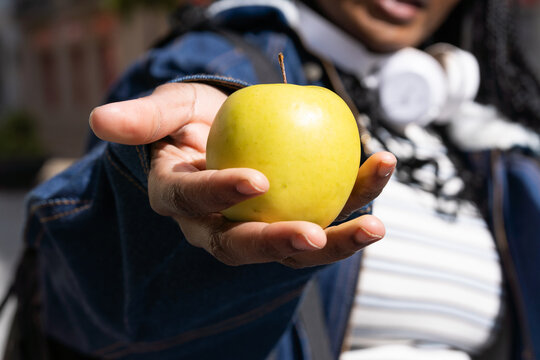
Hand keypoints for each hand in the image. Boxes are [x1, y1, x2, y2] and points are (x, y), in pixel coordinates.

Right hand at [90, 82, 395, 267]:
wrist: (224, 128)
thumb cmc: (193, 120)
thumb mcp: (169, 110)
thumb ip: (144, 118)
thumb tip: (99, 120)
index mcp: (183, 201)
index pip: (195, 204)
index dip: (220, 196)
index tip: (254, 181)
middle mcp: (221, 224)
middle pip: (247, 246)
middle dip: (280, 246)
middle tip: (312, 236)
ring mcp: (262, 224)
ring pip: (296, 242)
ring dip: (336, 239)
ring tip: (375, 226)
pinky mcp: (298, 211)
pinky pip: (328, 208)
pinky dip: (358, 192)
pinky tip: (381, 166)